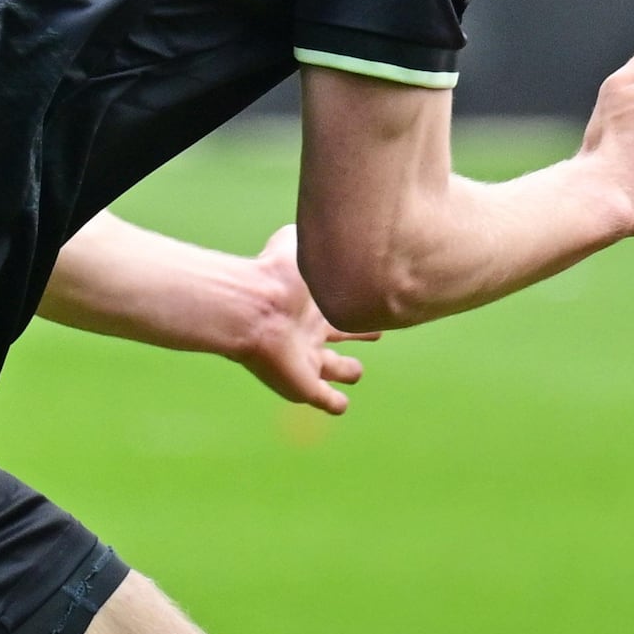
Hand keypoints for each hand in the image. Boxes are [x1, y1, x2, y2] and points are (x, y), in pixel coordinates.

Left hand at [208, 227, 369, 412]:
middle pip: (343, 336)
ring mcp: (307, 361)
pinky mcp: (303, 386)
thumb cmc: (279, 274)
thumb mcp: (300, 242)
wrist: (255, 306)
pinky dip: (334, 404)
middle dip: (359, 333)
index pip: (344, 305)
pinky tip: (340, 405)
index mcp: (317, 304)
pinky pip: (325, 400)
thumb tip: (328, 228)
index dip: (359, 304)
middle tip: (376, 332)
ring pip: (336, 371)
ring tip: (353, 372)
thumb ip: (314, 235)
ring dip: (347, 372)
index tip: (378, 301)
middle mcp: (313, 331)